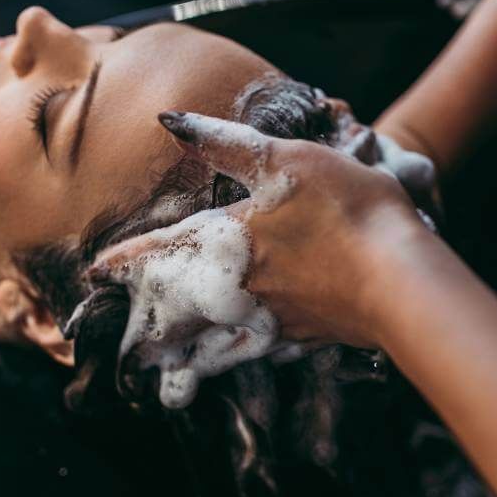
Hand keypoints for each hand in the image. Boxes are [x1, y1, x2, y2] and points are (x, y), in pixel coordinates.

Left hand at [96, 112, 440, 348]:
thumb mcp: (284, 159)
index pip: (163, 250)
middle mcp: (241, 286)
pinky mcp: (309, 335)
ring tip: (164, 375)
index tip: (95, 274)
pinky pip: (262, 354)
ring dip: (185, 358)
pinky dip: (240, 364)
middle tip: (124, 345)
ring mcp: (275, 317)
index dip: (127, 261)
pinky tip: (241, 365)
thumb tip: (169, 121)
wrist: (401, 277)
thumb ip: (225, 142)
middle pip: (181, 311)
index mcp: (230, 240)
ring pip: (216, 345)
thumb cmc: (344, 209)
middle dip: (150, 328)